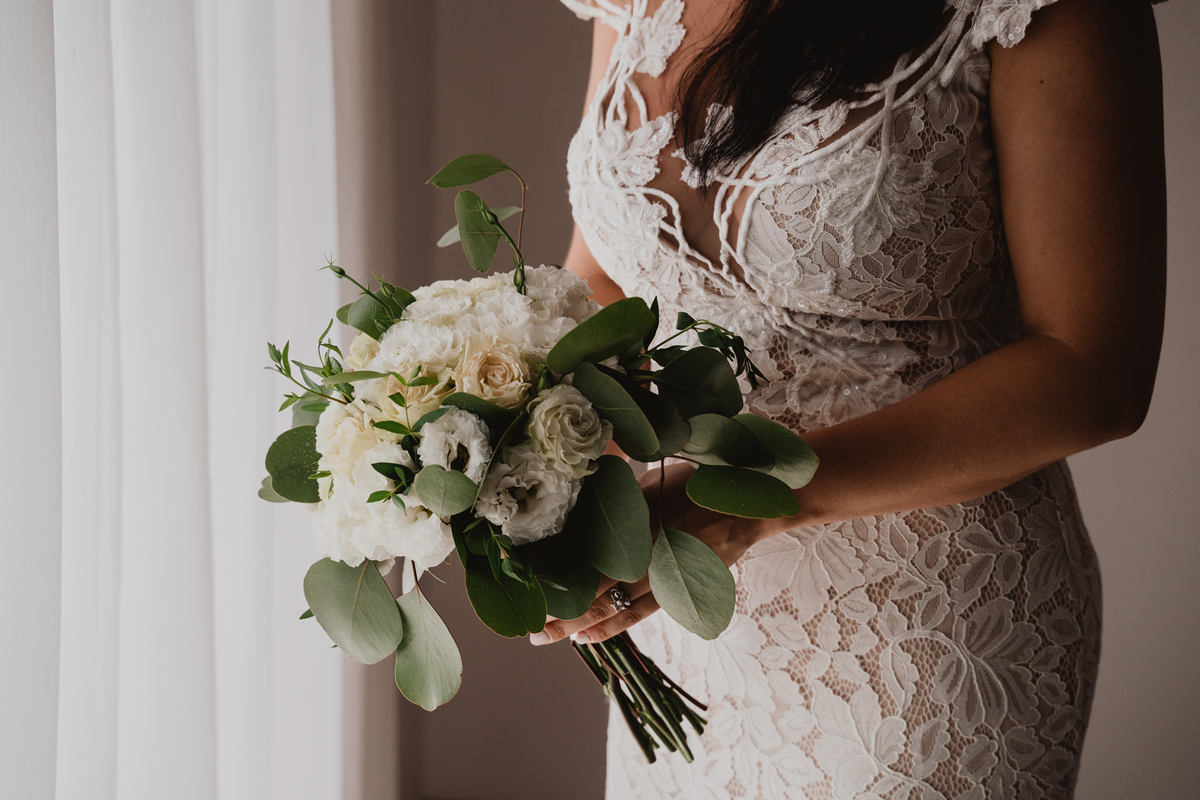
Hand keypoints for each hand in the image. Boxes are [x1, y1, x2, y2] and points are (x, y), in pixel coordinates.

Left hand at [530, 460, 767, 645]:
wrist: (744, 507)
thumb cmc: (694, 484)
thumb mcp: (646, 484)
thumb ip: (614, 504)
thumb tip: (577, 512)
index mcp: (628, 526)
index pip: (575, 553)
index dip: (544, 568)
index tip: (514, 573)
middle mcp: (638, 558)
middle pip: (583, 589)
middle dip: (550, 607)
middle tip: (521, 620)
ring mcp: (655, 580)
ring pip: (605, 609)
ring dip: (571, 624)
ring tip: (543, 635)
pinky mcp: (673, 593)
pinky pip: (634, 617)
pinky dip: (607, 629)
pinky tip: (585, 637)